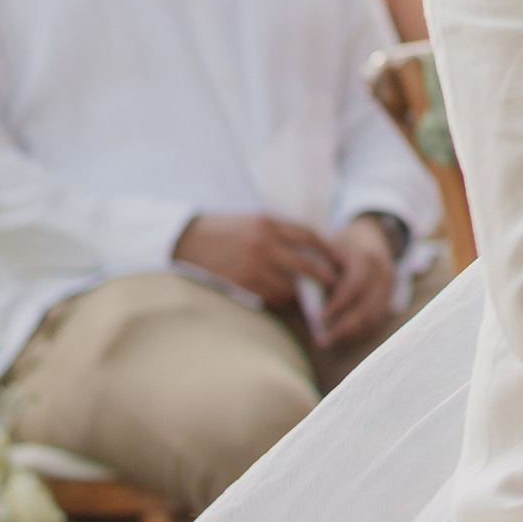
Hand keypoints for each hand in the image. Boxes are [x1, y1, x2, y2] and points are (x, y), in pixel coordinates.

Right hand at [173, 213, 339, 307]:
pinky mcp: (241, 283)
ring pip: (290, 286)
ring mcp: (253, 264)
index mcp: (269, 222)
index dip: (327, 249)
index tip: (338, 258)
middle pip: (308, 264)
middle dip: (324, 276)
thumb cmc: (222, 230)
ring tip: (306, 297)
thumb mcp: (253, 220)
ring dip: (300, 294)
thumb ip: (280, 231)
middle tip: (334, 284)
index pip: (309, 236)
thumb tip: (310, 248)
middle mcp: (264, 243)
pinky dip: (279, 300)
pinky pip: (270, 297)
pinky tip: (282, 301)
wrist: (184, 241)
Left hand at [316, 217, 400, 346]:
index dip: (336, 304)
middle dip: (342, 327)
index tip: (317, 319)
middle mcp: (383, 273)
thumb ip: (319, 269)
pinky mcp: (390, 297)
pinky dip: (358, 330)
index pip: (353, 286)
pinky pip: (376, 319)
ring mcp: (390, 286)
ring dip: (350, 333)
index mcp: (366, 258)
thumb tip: (306, 298)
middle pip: (366, 307)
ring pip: (373, 317)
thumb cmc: (343, 245)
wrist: (372, 235)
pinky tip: (340, 335)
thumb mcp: (330, 248)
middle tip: (320, 340)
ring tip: (326, 341)